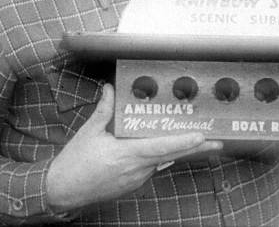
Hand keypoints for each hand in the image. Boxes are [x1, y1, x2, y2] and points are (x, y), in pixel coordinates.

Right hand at [46, 84, 221, 211]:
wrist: (62, 191)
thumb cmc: (74, 163)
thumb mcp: (89, 132)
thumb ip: (104, 109)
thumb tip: (110, 88)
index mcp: (126, 155)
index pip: (161, 147)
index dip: (183, 141)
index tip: (201, 136)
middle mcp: (136, 169)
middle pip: (171, 156)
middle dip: (196, 148)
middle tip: (217, 141)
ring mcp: (136, 179)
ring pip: (163, 161)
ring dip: (179, 150)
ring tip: (198, 140)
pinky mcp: (133, 183)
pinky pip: (153, 167)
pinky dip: (162, 156)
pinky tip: (170, 148)